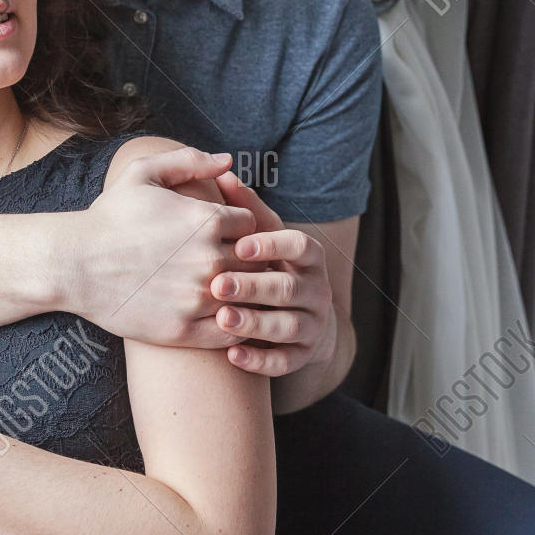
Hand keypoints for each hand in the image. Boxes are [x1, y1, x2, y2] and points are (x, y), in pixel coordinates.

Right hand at [82, 147, 260, 346]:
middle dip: (247, 263)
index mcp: (206, 220)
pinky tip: (218, 318)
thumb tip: (228, 161)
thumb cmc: (108, 218)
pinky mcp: (184, 331)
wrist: (72, 265)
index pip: (253, 226)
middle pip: (256, 263)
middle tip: (232, 266)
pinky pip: (228, 333)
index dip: (242, 230)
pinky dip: (231, 327)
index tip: (229, 238)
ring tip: (226, 292)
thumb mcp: (143, 174)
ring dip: (241, 296)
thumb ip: (189, 161)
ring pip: (246, 299)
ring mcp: (198, 298)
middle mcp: (209, 259)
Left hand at [208, 177, 335, 375]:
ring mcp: (311, 325)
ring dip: (254, 323)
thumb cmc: (272, 267)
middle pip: (288, 289)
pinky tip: (231, 356)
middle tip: (218, 284)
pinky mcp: (301, 355)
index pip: (299, 245)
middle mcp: (316, 290)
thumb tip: (221, 172)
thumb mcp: (265, 238)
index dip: (273, 245)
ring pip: (287, 326)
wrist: (300, 320)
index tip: (241, 244)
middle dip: (254, 287)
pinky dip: (259, 360)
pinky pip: (284, 362)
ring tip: (222, 319)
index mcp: (308, 257)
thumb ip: (246, 210)